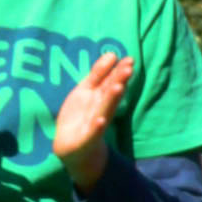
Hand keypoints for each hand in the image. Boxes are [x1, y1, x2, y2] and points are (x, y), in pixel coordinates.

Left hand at [50, 46, 136, 181]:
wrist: (71, 148)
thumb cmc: (81, 116)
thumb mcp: (86, 91)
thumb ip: (98, 74)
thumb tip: (112, 54)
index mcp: (100, 98)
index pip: (111, 82)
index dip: (119, 71)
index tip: (129, 60)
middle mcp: (101, 109)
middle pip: (110, 94)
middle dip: (119, 81)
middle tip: (128, 68)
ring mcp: (95, 125)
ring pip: (105, 110)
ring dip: (112, 99)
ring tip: (119, 87)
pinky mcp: (87, 140)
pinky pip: (93, 133)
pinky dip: (97, 127)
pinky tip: (100, 121)